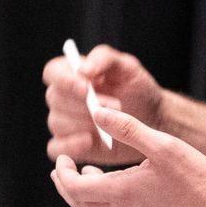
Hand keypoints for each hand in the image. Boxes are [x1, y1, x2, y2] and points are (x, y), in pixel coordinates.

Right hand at [42, 43, 165, 165]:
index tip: (86, 88)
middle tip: (115, 106)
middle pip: (55, 98)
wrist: (152, 121)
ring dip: (83, 123)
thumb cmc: (138, 90)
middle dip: (83, 104)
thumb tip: (82, 70)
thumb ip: (104, 59)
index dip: (64, 80)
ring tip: (112, 124)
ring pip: (56, 122)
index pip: (53, 72)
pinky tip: (91, 141)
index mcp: (73, 73)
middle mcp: (63, 97)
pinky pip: (56, 148)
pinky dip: (71, 145)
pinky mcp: (69, 146)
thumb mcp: (128, 67)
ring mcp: (64, 123)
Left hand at [49, 106, 205, 206]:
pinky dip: (108, 198)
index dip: (63, 173)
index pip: (74, 189)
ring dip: (88, 191)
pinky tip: (122, 183)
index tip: (63, 158)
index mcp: (121, 192)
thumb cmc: (195, 176)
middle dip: (66, 185)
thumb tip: (97, 113)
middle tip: (62, 169)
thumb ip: (127, 129)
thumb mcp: (161, 144)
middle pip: (80, 204)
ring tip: (89, 172)